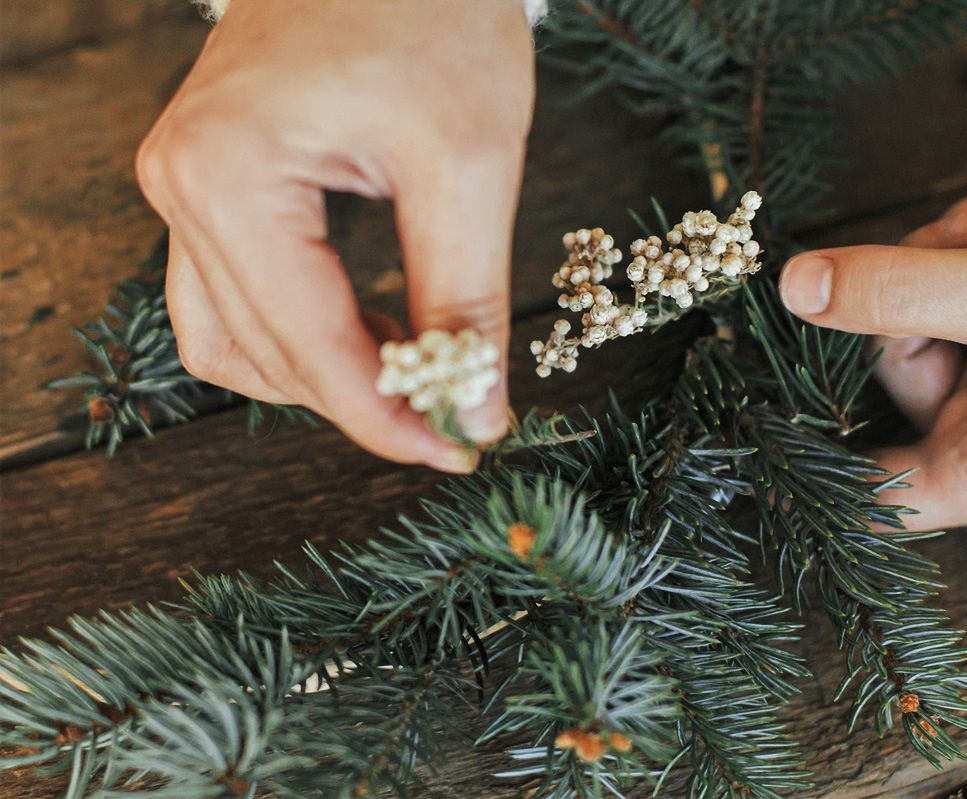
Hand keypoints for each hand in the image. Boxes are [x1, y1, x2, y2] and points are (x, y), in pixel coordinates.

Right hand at [136, 0, 534, 470]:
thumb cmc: (430, 10)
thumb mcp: (469, 161)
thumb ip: (467, 298)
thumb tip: (474, 409)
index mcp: (228, 176)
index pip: (308, 348)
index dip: (387, 419)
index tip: (456, 450)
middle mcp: (182, 186)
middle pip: (264, 355)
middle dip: (362, 399)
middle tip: (455, 408)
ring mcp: (187, 184)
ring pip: (236, 341)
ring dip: (326, 374)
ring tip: (417, 362)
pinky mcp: (213, 184)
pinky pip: (236, 298)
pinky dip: (303, 333)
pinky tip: (373, 328)